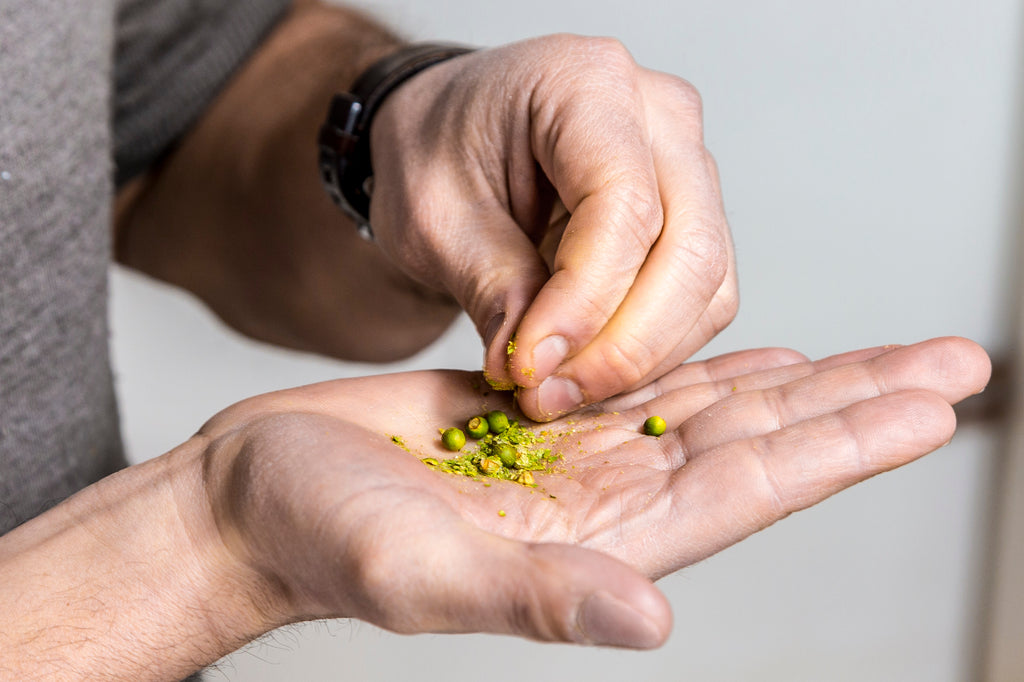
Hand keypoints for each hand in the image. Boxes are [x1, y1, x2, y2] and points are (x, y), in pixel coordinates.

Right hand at [200, 337, 988, 647]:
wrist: (258, 495)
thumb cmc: (320, 541)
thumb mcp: (422, 574)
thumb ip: (536, 599)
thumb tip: (649, 619)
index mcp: (597, 538)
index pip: (752, 487)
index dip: (846, 446)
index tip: (933, 407)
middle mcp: (605, 498)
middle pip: (761, 440)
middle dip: (858, 403)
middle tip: (953, 365)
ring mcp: (575, 455)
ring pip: (715, 406)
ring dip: (802, 379)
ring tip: (880, 355)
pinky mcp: (538, 413)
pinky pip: (646, 383)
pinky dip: (709, 364)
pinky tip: (754, 354)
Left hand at [370, 35, 737, 419]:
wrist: (447, 136)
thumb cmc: (434, 151)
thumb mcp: (431, 216)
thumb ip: (489, 283)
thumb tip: (537, 368)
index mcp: (586, 84)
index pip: (623, 206)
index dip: (583, 302)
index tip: (528, 368)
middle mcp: (660, 115)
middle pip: (690, 251)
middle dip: (622, 347)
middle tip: (547, 397)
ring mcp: (687, 165)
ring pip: (708, 286)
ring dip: (641, 357)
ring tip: (557, 388)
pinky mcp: (691, 217)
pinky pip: (702, 299)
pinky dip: (652, 348)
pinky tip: (587, 368)